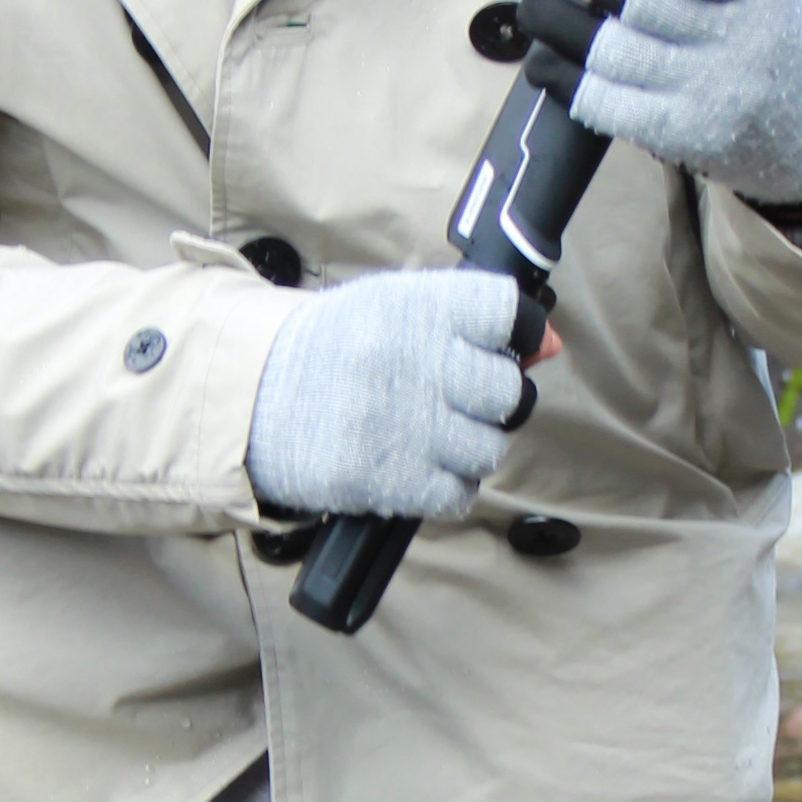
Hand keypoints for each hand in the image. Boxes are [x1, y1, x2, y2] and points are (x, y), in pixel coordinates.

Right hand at [246, 267, 528, 525]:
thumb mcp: (396, 310)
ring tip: (431, 434)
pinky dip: (446, 486)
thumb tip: (548, 344)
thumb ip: (471, 322)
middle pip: (507, 391)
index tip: (495, 346)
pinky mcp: (386, 480)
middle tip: (458, 398)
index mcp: (414, 307)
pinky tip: (419, 466)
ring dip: (468, 448)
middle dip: (491, 400)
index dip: (512, 335)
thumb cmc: (334, 349)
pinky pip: (458, 494)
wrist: (253, 398)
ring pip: (488, 449)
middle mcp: (411, 362)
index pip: (508, 316)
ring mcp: (401, 425)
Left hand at [554, 0, 801, 210]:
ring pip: (618, 55)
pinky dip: (569, 80)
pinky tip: (547, 62)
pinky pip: (611, 106)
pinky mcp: (683, 136)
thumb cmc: (775, 43)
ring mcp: (710, 95)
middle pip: (646, 7)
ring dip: (565, 28)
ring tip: (539, 9)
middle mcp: (738, 44)